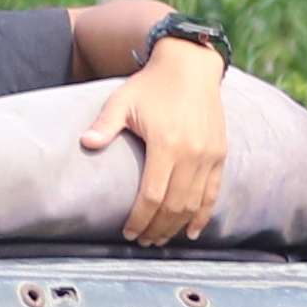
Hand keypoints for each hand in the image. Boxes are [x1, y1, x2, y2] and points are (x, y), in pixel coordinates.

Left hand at [86, 39, 228, 244]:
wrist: (190, 64)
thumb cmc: (151, 84)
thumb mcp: (123, 100)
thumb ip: (105, 125)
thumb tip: (86, 144)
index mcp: (166, 143)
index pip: (152, 195)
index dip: (140, 219)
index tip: (129, 232)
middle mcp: (191, 153)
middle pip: (173, 206)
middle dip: (157, 229)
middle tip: (143, 242)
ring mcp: (209, 155)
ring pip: (193, 204)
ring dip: (176, 226)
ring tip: (160, 239)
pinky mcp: (220, 154)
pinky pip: (212, 193)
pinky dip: (202, 215)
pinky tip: (191, 232)